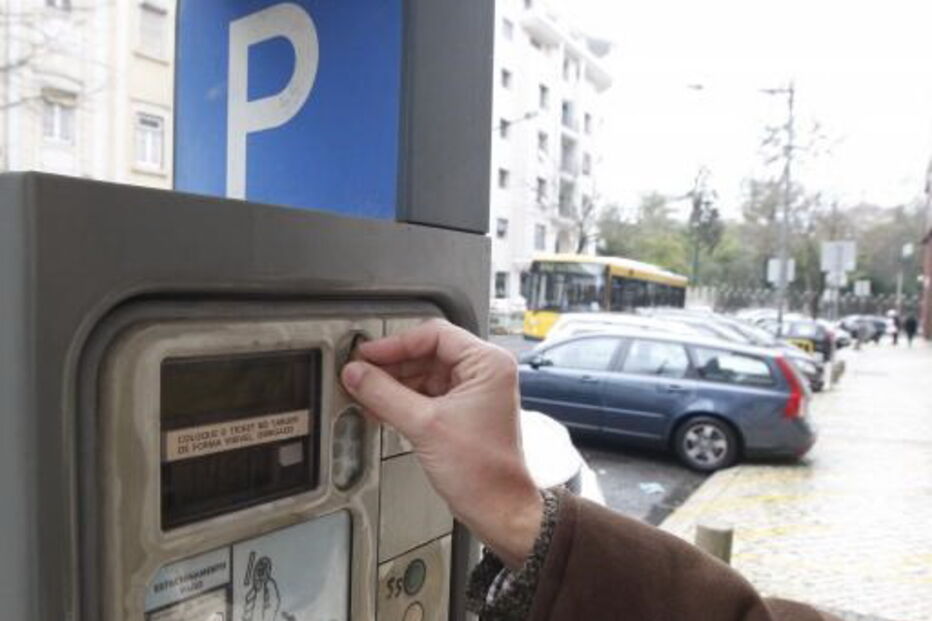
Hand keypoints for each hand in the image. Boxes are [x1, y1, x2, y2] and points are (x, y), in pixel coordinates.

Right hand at [341, 319, 541, 568]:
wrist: (498, 509)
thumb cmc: (483, 472)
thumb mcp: (424, 425)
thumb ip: (384, 394)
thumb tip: (356, 373)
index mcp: (488, 363)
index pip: (434, 335)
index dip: (395, 344)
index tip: (367, 355)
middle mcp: (485, 372)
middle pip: (427, 353)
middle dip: (392, 366)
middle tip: (360, 375)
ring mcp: (475, 392)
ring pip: (425, 374)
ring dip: (394, 385)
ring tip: (365, 394)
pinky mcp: (464, 412)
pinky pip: (428, 395)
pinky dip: (404, 400)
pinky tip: (381, 408)